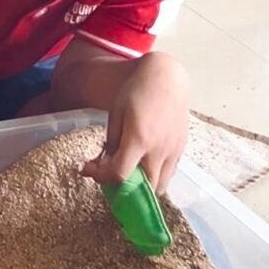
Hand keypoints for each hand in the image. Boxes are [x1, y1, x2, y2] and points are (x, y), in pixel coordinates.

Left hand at [81, 52, 189, 193]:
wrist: (166, 78)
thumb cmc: (136, 92)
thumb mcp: (116, 114)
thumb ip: (112, 142)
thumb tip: (105, 163)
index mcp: (139, 140)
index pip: (119, 174)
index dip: (99, 176)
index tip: (87, 168)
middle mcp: (159, 150)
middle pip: (142, 189)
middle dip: (121, 188)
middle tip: (106, 174)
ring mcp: (173, 151)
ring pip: (159, 186)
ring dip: (141, 188)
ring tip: (125, 171)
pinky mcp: (181, 150)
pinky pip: (169, 174)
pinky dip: (153, 177)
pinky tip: (140, 164)